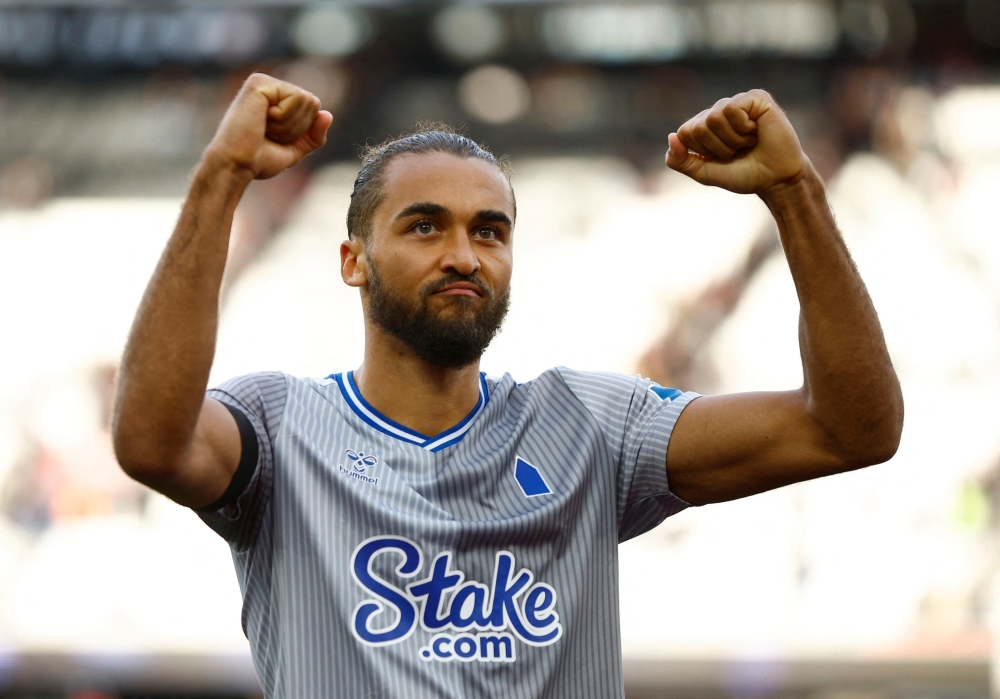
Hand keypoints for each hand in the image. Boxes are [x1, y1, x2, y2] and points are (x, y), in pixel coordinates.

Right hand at [205, 73, 332, 179]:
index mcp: (277, 101)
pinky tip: (260, 120)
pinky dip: (283, 117)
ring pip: (307, 100)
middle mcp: (271, 87)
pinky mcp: (259, 82)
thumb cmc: (258, 159)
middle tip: (268, 134)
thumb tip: (328, 115)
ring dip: (288, 125)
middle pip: (313, 103)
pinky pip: (296, 97)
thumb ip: (313, 136)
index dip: (301, 131)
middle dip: (296, 128)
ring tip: (263, 128)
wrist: (237, 166)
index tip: (275, 138)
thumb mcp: (294, 150)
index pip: (313, 109)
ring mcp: (265, 83)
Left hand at [666, 90, 806, 195]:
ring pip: (714, 118)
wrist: (775, 179)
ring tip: (748, 141)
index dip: (702, 152)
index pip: (684, 133)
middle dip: (718, 148)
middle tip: (738, 150)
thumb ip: (680, 161)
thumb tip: (671, 137)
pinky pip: (732, 109)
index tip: (721, 158)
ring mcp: (736, 103)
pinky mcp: (755, 97)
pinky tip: (757, 130)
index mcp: (703, 126)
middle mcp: (717, 111)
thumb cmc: (742, 174)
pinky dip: (743, 128)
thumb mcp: (704, 173)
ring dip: (732, 140)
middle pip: (698, 127)